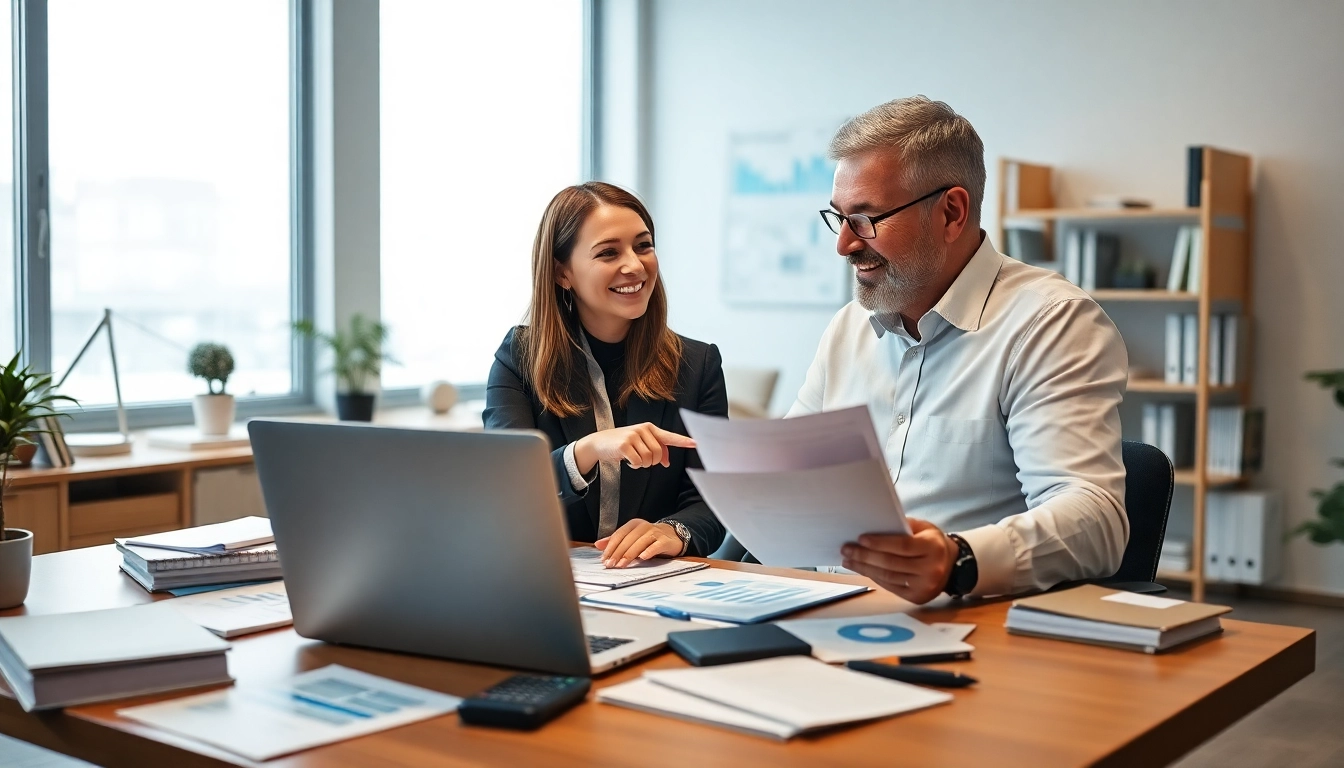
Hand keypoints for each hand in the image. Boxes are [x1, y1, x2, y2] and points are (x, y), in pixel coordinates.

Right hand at [573, 423, 695, 472]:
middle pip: (659, 454)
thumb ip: (655, 450)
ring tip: (633, 458)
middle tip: (641, 459)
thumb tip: (667, 462)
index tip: (696, 443)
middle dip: (652, 461)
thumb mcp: (640, 443)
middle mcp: (643, 430)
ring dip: (642, 464)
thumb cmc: (623, 444)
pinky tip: (627, 461)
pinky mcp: (625, 445)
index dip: (683, 441)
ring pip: (649, 459)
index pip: (669, 436)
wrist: (599, 442)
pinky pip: (638, 462)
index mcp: (650, 428)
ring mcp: (634, 436)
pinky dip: (634, 465)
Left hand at [594, 519, 683, 567]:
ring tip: (622, 564)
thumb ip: (615, 541)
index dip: (611, 547)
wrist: (673, 535)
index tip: (604, 559)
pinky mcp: (665, 541)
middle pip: (628, 539)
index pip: (619, 535)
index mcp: (633, 525)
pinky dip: (649, 551)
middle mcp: (643, 527)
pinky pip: (656, 545)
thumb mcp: (631, 537)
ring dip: (630, 554)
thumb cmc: (649, 538)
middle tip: (611, 564)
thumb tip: (597, 545)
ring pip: (640, 542)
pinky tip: (643, 557)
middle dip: (618, 553)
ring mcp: (655, 533)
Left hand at [841, 518, 959, 604]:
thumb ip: (901, 527)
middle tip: (846, 549)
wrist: (952, 565)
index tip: (860, 539)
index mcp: (933, 548)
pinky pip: (890, 586)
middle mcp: (931, 569)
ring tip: (848, 560)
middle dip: (865, 556)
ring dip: (864, 568)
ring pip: (888, 577)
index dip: (879, 543)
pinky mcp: (917, 598)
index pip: (902, 546)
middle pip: (891, 563)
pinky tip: (862, 569)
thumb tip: (872, 527)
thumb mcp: (923, 528)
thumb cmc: (931, 542)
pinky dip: (874, 577)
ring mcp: (924, 586)